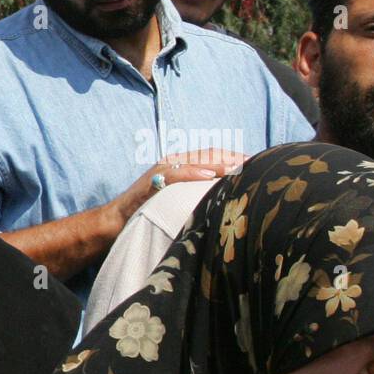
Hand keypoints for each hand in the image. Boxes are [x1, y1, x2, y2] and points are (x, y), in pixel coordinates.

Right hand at [109, 150, 245, 232]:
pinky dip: (194, 173)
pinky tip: (211, 176)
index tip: (257, 164)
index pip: (213, 154)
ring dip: (220, 163)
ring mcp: (162, 170)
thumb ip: (194, 191)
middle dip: (234, 157)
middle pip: (209, 153)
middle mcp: (172, 162)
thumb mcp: (175, 198)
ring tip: (241, 167)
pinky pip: (177, 173)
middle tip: (256, 165)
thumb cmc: (147, 212)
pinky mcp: (153, 181)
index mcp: (179, 164)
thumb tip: (221, 193)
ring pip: (196, 160)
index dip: (235, 157)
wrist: (116, 220)